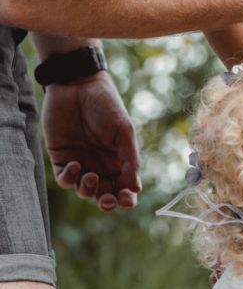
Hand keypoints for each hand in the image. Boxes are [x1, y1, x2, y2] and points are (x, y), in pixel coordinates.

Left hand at [41, 72, 140, 211]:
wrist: (78, 86)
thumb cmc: (107, 106)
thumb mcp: (124, 132)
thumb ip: (130, 160)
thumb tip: (135, 188)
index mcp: (120, 160)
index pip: (125, 187)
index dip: (127, 198)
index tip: (127, 200)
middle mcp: (101, 164)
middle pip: (105, 194)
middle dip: (107, 202)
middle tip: (108, 200)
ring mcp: (81, 162)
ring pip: (84, 190)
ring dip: (88, 190)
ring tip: (90, 175)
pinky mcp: (60, 157)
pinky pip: (64, 178)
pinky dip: (69, 178)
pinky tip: (75, 165)